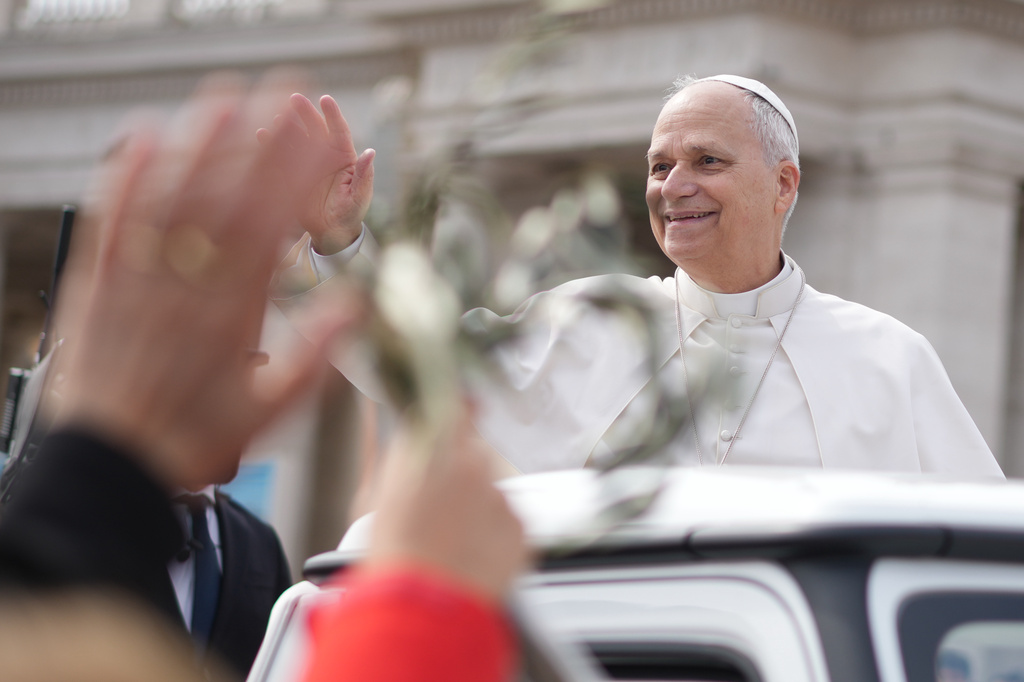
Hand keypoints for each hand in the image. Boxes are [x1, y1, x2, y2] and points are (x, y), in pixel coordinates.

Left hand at [51, 73, 358, 490]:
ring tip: (224, 99)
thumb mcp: (272, 413)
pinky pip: (110, 222)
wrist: (113, 468)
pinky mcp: (96, 285)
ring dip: (198, 146)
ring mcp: (137, 282)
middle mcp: (184, 288)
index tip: (320, 140)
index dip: (296, 179)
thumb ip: (316, 357)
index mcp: (232, 315)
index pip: (271, 230)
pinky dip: (123, 177)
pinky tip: (138, 139)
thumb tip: (358, 306)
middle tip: (282, 97)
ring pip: (170, 201)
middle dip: (258, 145)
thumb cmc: (194, 440)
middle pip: (225, 201)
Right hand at [258, 94, 373, 254]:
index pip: (339, 131)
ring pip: (296, 140)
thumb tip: (370, 152)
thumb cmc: (351, 213)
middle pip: (314, 129)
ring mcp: (306, 164)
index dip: (332, 115)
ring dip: (287, 128)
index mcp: (344, 157)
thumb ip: (364, 174)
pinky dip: (271, 145)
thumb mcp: (360, 196)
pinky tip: (261, 135)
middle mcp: (324, 155)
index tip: (325, 99)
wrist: (332, 232)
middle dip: (305, 113)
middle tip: (295, 98)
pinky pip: (281, 157)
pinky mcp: (292, 175)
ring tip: (277, 117)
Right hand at [365, 413, 529, 602]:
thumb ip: (407, 453)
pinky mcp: (520, 526)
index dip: (456, 411)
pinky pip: (509, 523)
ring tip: (451, 542)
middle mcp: (472, 463)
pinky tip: (469, 556)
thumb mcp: (381, 492)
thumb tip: (419, 432)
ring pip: (492, 491)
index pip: (456, 406)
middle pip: (475, 453)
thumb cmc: (393, 554)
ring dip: (478, 508)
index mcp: (434, 447)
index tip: (455, 413)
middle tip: (440, 506)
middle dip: (462, 471)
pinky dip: (494, 536)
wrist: (421, 605)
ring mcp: (500, 495)